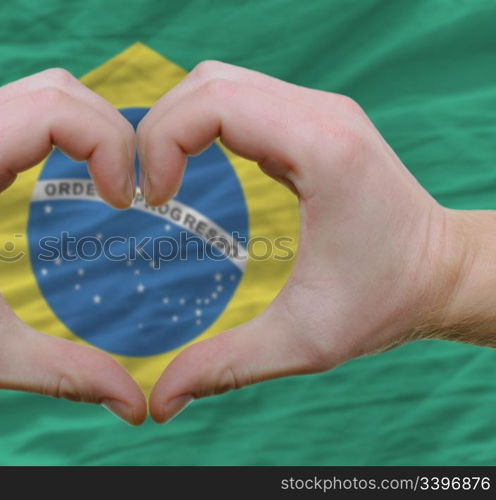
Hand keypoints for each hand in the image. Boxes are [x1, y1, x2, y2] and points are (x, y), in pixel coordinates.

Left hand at [0, 69, 145, 424]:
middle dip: (110, 132)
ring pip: (45, 89)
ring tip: (111, 179)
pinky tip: (77, 171)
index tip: (124, 202)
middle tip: (128, 191)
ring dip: (90, 125)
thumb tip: (134, 403)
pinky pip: (26, 107)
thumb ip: (65, 375)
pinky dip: (66, 128)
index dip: (109, 146)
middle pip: (58, 90)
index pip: (55, 111)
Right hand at [139, 61, 494, 422]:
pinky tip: (193, 167)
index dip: (162, 142)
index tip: (154, 200)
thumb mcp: (303, 343)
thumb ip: (225, 367)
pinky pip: (240, 97)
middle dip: (158, 128)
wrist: (443, 273)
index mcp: (321, 150)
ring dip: (177, 121)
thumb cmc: (385, 302)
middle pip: (208, 82)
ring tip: (162, 177)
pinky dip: (202, 122)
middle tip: (147, 190)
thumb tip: (160, 402)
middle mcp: (321, 114)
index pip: (214, 103)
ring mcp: (319, 110)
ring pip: (220, 81)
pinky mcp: (313, 120)